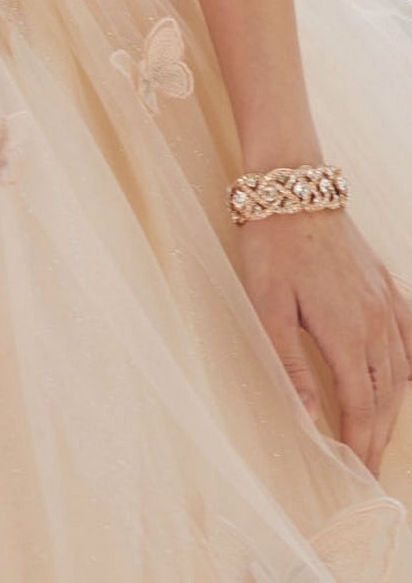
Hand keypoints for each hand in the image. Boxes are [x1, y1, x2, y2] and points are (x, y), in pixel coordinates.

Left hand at [238, 206, 411, 476]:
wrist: (292, 189)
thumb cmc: (272, 246)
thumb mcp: (267, 307)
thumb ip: (290, 365)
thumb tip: (307, 417)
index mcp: (345, 333)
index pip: (360, 407)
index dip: (361, 445)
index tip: (359, 475)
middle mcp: (375, 322)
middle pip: (384, 396)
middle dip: (378, 438)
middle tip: (370, 472)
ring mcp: (385, 303)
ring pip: (399, 371)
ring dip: (392, 410)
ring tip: (380, 438)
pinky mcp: (385, 285)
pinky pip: (410, 336)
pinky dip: (410, 365)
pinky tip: (406, 380)